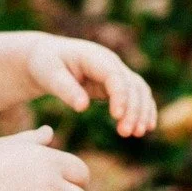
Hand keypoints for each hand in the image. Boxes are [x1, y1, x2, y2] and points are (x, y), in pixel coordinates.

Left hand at [25, 34, 157, 137]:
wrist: (46, 57)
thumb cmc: (45, 64)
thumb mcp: (50, 75)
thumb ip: (66, 89)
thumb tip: (82, 107)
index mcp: (94, 57)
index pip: (114, 76)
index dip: (120, 95)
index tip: (117, 117)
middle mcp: (110, 62)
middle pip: (132, 84)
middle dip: (133, 109)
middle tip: (126, 133)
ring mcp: (116, 72)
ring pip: (139, 90)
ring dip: (142, 111)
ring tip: (137, 133)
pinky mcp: (116, 84)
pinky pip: (136, 95)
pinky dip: (143, 109)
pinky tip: (146, 127)